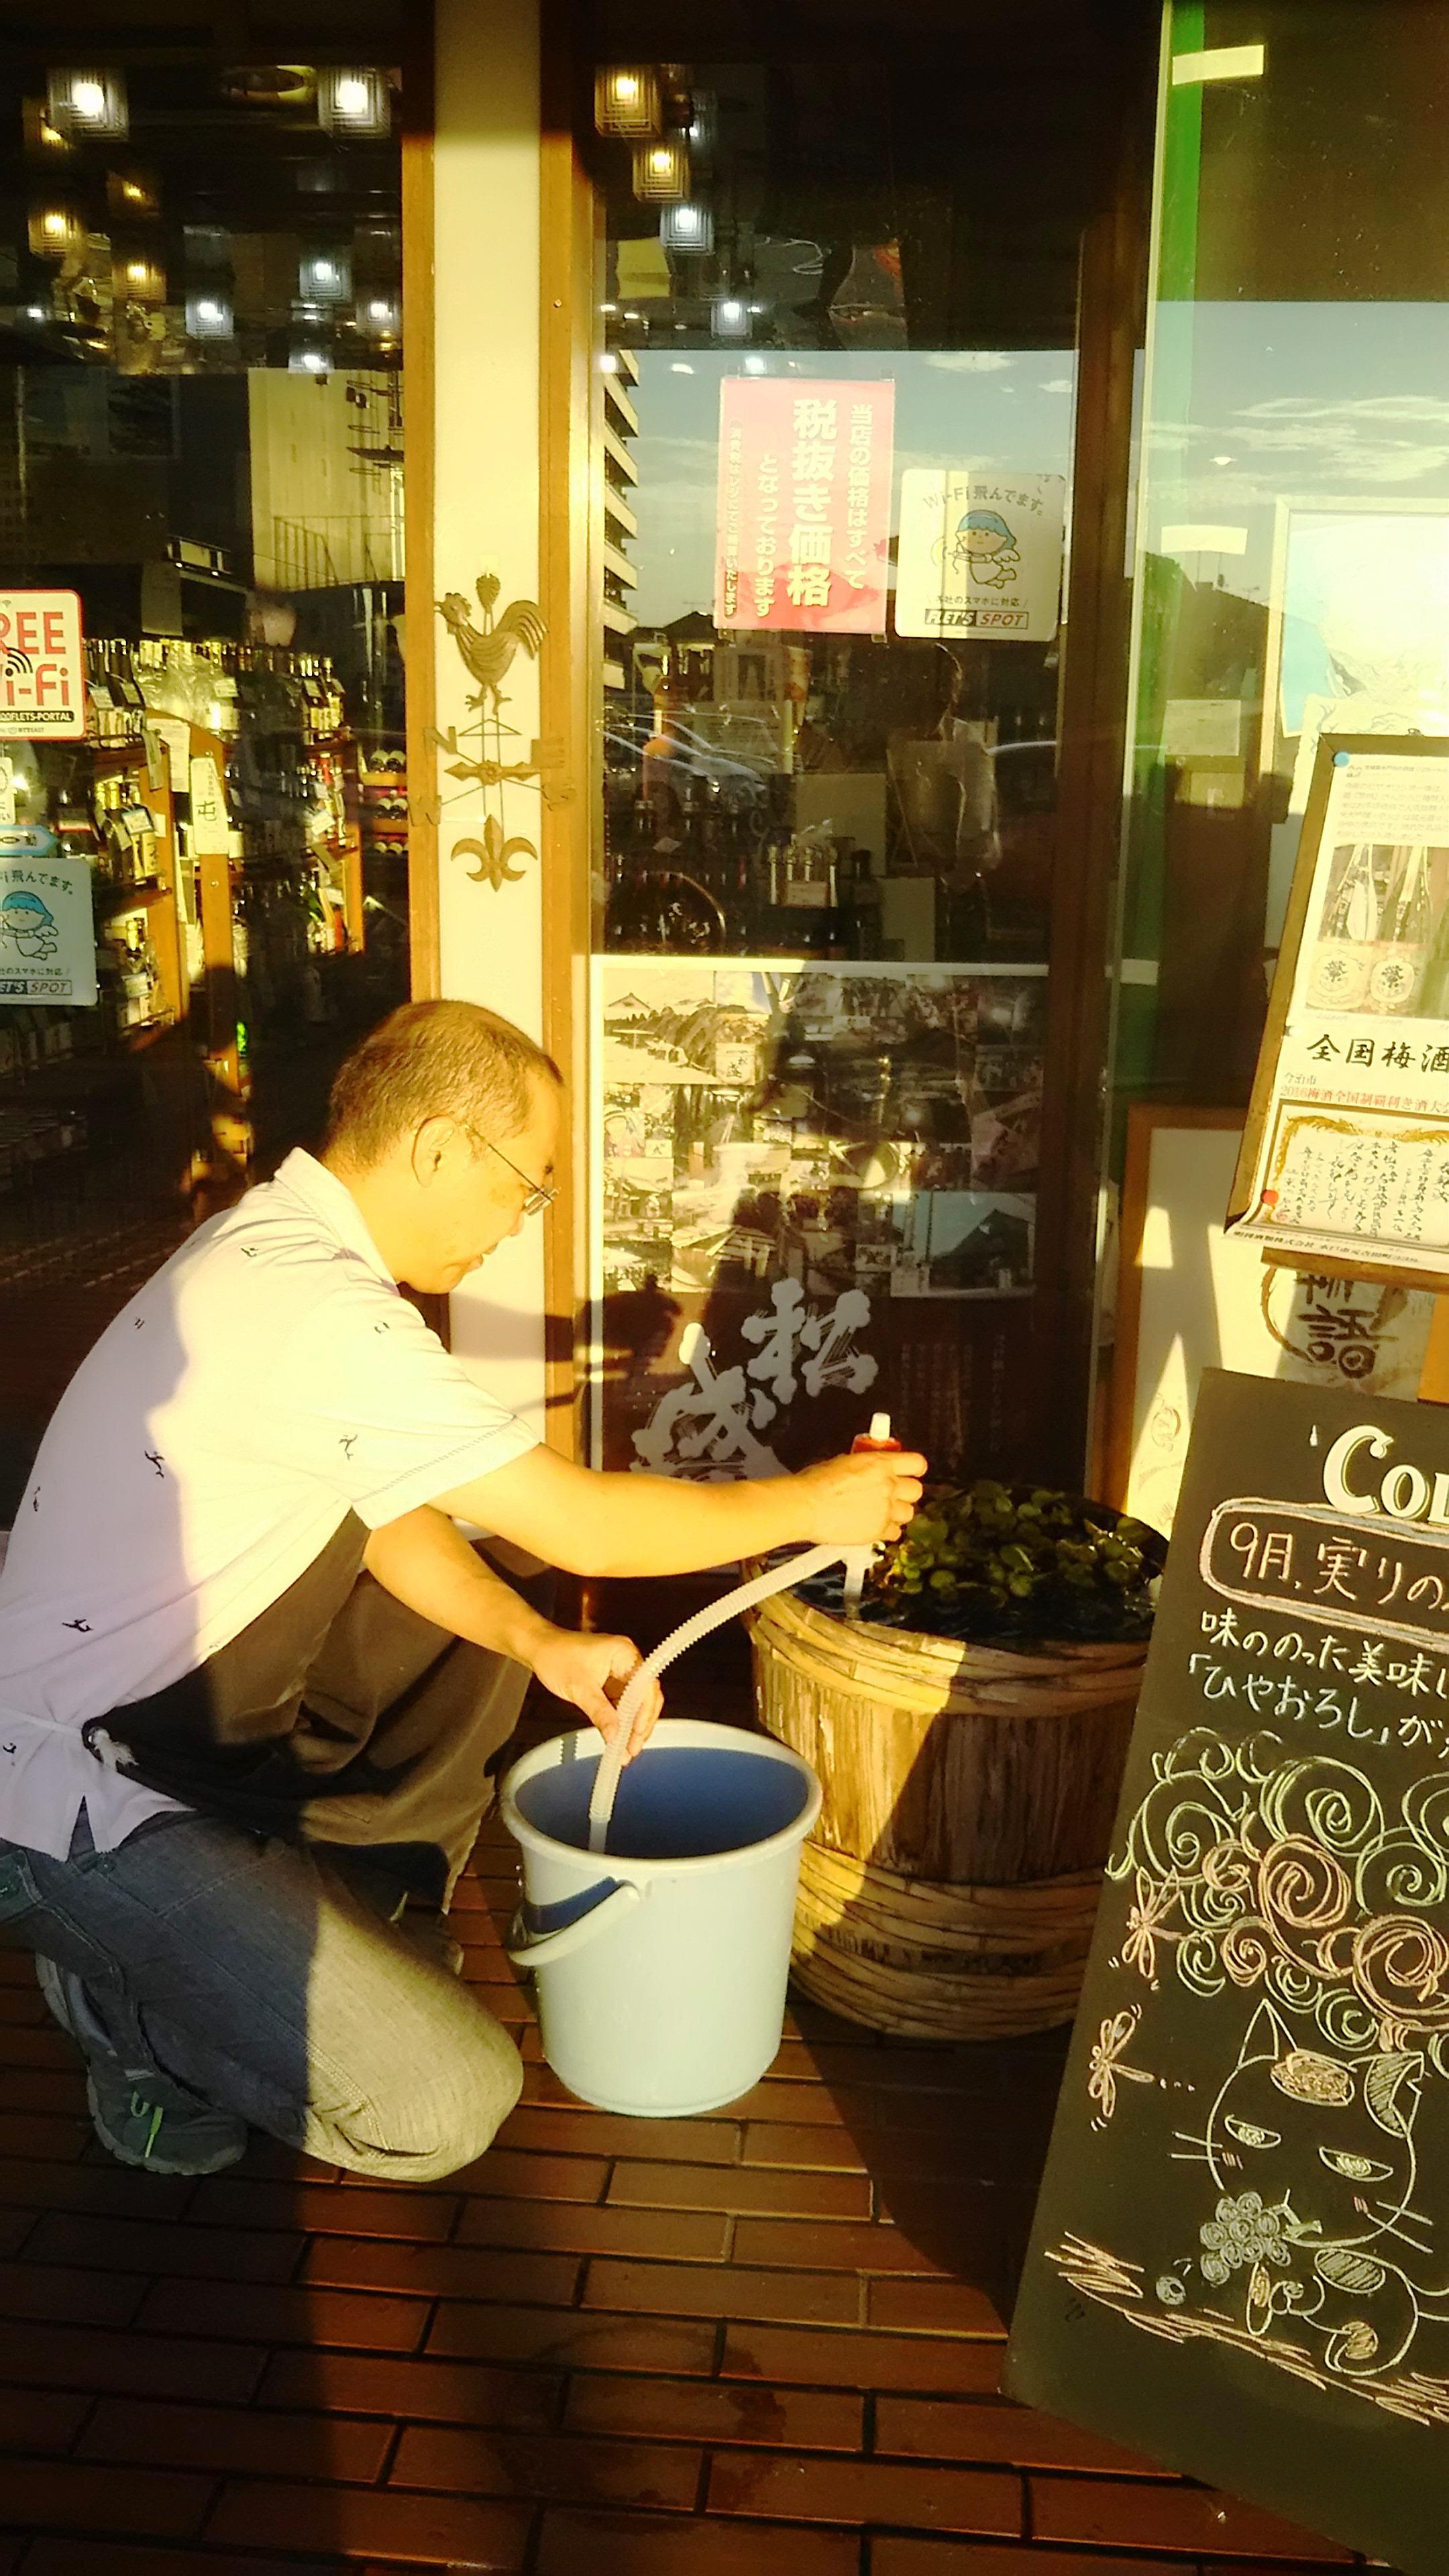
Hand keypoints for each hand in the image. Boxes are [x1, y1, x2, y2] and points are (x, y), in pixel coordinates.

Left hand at [529, 1627, 662, 1761]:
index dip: (645, 1711)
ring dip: (632, 1726)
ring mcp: (621, 1672)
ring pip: (637, 1703)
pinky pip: (624, 1704)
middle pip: (646, 1696)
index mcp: (624, 1653)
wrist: (539, 1648)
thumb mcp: (579, 1688)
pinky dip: (622, 1721)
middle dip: (641, 1724)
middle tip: (632, 1749)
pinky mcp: (612, 1682)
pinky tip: (619, 1738)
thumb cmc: (556, 1657)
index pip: (646, 1685)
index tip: (636, 1733)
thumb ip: (599, 1712)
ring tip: (626, 1750)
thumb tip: (614, 1735)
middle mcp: (628, 1661)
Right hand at [792, 1449, 926, 1547]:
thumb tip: (868, 1468)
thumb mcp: (844, 1461)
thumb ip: (865, 1465)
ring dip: (898, 1512)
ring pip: (909, 1513)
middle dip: (906, 1492)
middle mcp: (888, 1486)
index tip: (910, 1471)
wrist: (806, 1505)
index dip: (914, 1468)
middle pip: (916, 1490)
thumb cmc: (816, 1482)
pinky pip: (895, 1533)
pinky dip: (887, 1531)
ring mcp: (885, 1509)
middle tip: (893, 1493)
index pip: (916, 1463)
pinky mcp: (878, 1531)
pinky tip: (873, 1526)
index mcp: (880, 1463)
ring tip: (882, 1512)